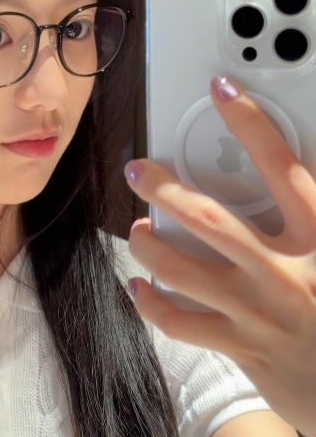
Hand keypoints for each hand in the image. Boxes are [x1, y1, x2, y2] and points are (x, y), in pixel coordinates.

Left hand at [123, 74, 315, 436]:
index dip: (249, 122)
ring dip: (148, 245)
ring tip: (139, 230)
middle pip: (209, 218)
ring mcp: (259, 311)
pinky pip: (179, 323)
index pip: (281, 165)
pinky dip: (151, 303)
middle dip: (164, 188)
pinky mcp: (241, 347)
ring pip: (181, 270)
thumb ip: (310, 214)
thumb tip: (286, 177)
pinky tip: (140, 288)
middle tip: (138, 170)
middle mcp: (285, 270)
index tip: (221, 89)